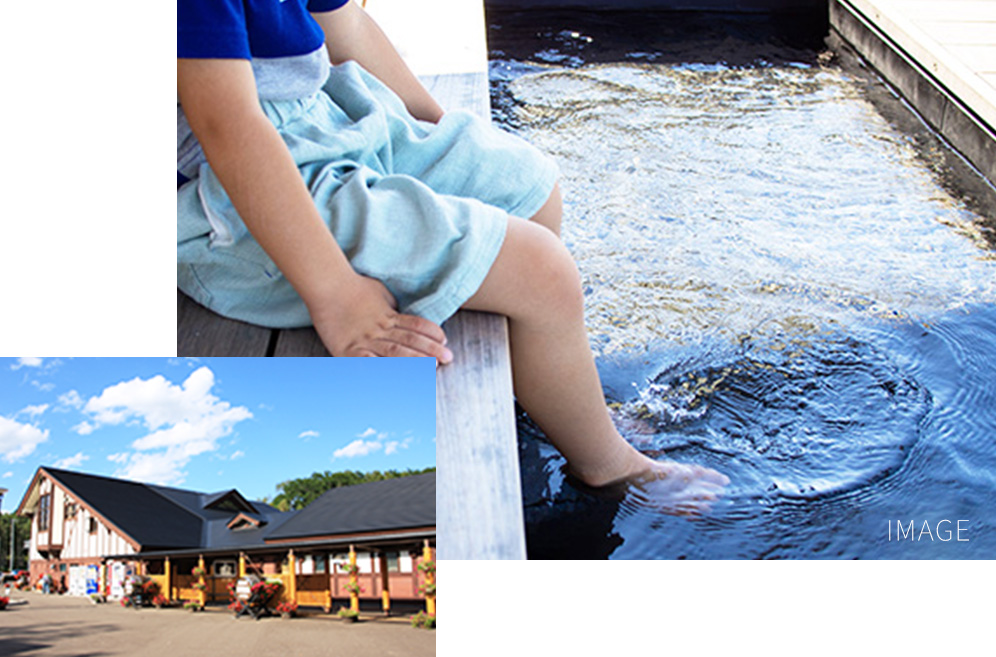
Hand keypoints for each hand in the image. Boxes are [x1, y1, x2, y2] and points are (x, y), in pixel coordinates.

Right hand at [308, 274, 452, 362]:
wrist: (328, 284)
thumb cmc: (353, 286)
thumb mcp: (379, 293)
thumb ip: (391, 305)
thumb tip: (400, 311)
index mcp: (389, 315)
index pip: (416, 325)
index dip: (432, 333)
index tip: (445, 340)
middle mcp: (380, 329)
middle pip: (410, 340)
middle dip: (431, 350)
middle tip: (448, 358)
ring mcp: (365, 340)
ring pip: (395, 352)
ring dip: (415, 361)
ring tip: (431, 368)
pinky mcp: (348, 350)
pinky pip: (366, 362)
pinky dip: (379, 369)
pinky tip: (392, 376)